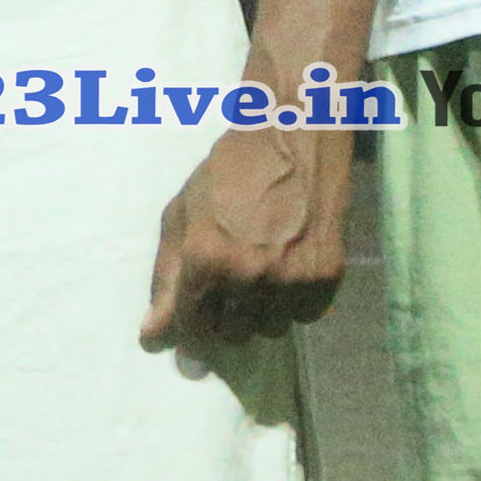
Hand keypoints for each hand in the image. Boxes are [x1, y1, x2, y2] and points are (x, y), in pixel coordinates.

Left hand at [143, 117, 351, 343]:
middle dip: (225, 320)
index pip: (192, 329)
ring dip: (261, 314)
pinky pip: (305, 317)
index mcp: (204, 260)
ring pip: (270, 331)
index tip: (194, 322)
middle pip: (232, 336)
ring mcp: (290, 279)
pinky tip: (288, 270)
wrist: (292, 143)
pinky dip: (295, 304)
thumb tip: (153, 337)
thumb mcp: (180, 217)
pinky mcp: (326, 278)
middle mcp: (247, 277)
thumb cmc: (226, 176)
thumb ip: (165, 279)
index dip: (190, 330)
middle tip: (229, 291)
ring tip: (260, 276)